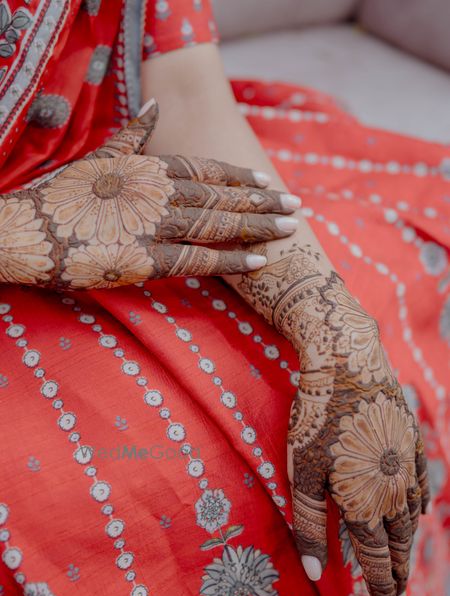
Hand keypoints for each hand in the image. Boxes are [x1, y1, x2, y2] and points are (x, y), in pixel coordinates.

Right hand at [0, 99, 299, 288]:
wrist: (22, 232)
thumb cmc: (57, 198)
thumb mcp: (95, 159)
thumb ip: (131, 138)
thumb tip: (154, 111)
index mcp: (146, 167)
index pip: (205, 169)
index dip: (239, 176)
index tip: (267, 181)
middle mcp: (155, 191)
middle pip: (220, 195)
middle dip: (261, 200)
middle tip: (296, 205)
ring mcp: (151, 224)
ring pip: (217, 223)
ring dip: (256, 225)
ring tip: (289, 228)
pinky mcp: (143, 260)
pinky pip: (197, 259)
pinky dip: (230, 260)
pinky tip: (258, 261)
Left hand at [238, 246, 429, 595]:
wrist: (348, 364)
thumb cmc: (315, 419)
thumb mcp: (301, 473)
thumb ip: (308, 525)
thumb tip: (316, 574)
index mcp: (365, 503)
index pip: (377, 560)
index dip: (381, 589)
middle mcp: (393, 490)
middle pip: (400, 544)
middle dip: (399, 575)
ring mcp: (407, 465)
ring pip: (413, 517)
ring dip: (409, 545)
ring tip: (406, 563)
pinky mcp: (411, 441)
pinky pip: (421, 484)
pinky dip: (419, 506)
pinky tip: (418, 512)